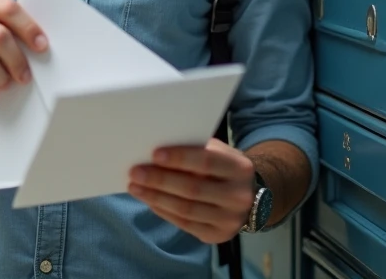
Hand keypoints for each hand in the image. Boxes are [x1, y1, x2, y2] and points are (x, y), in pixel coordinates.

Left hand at [128, 138, 255, 243]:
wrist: (250, 198)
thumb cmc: (224, 168)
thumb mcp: (219, 153)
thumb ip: (196, 150)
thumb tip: (157, 150)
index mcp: (240, 169)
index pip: (207, 162)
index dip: (180, 158)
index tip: (154, 154)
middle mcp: (239, 197)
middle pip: (193, 189)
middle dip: (160, 180)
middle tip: (135, 172)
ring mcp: (229, 220)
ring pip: (186, 210)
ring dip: (155, 198)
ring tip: (135, 187)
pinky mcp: (218, 236)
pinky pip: (185, 224)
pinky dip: (163, 211)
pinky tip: (149, 200)